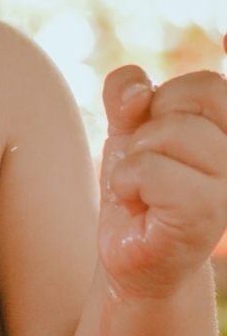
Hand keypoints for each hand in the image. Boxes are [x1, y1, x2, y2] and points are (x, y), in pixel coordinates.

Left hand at [99, 55, 226, 296]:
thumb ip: (127, 92)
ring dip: (134, 159)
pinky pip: (152, 169)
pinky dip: (127, 182)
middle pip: (187, 101)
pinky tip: (137, 205)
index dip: (167, 98)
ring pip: (169, 131)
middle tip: (148, 167)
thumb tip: (137, 90)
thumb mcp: (128, 128)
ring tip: (143, 189)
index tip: (156, 135)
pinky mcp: (204, 215)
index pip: (208, 84)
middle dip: (147, 129)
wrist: (131, 251)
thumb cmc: (139, 187)